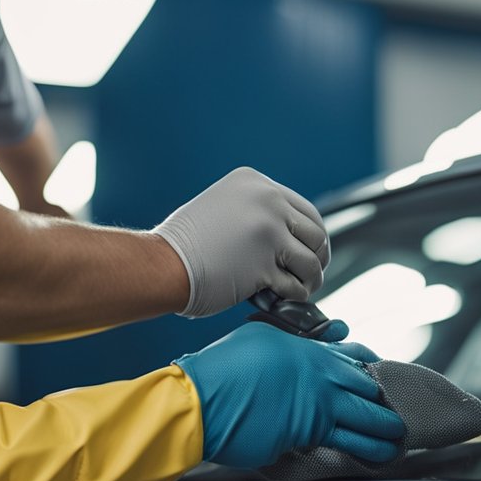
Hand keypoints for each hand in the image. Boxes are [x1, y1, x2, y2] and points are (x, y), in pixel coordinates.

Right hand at [152, 167, 329, 316]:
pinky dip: (294, 295)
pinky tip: (282, 297)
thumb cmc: (186, 244)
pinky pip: (296, 285)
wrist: (162, 263)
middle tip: (311, 273)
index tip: (312, 252)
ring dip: (310, 280)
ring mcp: (268, 232)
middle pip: (316, 234)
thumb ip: (258, 212)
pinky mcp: (265, 264)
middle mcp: (267, 201)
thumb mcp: (224, 206)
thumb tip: (292, 236)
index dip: (313, 236)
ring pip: (311, 261)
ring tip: (301, 288)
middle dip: (318, 257)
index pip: (306, 210)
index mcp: (257, 183)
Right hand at [174, 323, 403, 468]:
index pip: (355, 357)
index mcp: (309, 352)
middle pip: (369, 389)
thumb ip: (297, 337)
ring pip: (367, 420)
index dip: (372, 368)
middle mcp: (321, 377)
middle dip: (384, 403)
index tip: (381, 376)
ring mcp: (318, 407)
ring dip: (384, 432)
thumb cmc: (222, 369)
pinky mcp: (308, 434)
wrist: (199, 401)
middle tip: (392, 414)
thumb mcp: (261, 336)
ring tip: (395, 441)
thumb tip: (330, 334)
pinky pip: (345, 443)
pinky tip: (374, 457)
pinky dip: (366, 451)